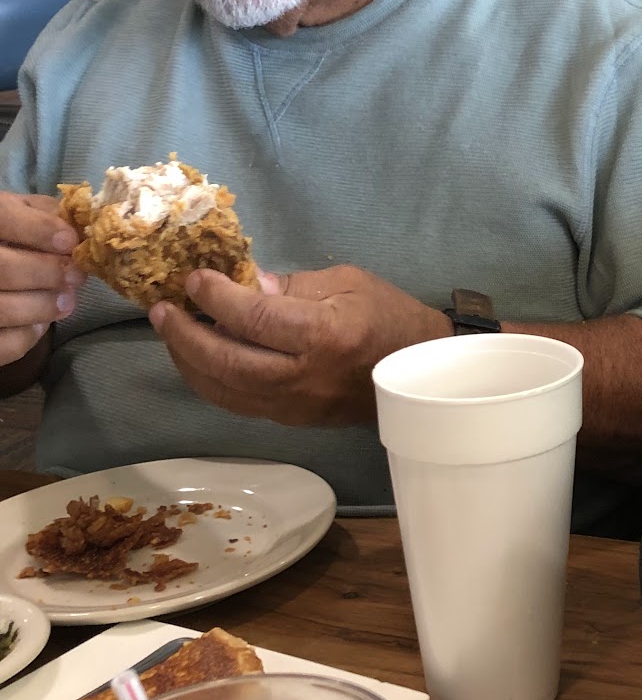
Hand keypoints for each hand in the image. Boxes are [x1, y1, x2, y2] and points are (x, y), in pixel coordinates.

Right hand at [0, 192, 80, 366]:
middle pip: (3, 269)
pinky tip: (39, 324)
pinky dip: (26, 336)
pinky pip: (3, 344)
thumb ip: (40, 213)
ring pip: (3, 308)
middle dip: (48, 273)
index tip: (70, 241)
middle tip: (76, 276)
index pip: (1, 217)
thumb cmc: (2, 236)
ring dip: (43, 306)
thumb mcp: (13, 213)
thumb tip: (79, 227)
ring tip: (66, 302)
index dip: (37, 229)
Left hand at [149, 265, 450, 426]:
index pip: (252, 317)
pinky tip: (199, 359)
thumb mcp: (347, 282)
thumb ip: (292, 286)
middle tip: (163, 310)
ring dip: (188, 362)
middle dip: (185, 335)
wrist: (421, 371)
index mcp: (323, 335)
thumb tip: (244, 285)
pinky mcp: (292, 420)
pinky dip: (210, 381)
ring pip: (224, 390)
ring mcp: (296, 405)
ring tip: (171, 333)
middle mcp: (304, 376)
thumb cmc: (389, 315)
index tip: (193, 279)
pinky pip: (238, 403)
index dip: (215, 297)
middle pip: (226, 362)